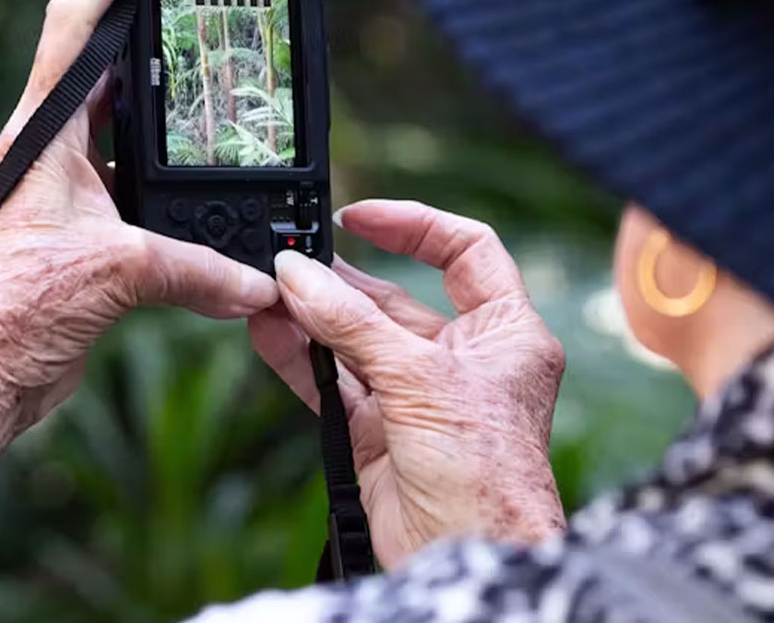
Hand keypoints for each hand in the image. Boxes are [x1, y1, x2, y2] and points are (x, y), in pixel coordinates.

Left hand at [0, 0, 277, 430]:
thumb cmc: (14, 309)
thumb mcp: (121, 273)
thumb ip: (199, 270)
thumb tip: (258, 282)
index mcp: (43, 133)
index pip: (76, 22)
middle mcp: (48, 148)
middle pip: (98, 56)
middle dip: (141, 16)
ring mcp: (62, 185)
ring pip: (116, 115)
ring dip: (154, 91)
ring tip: (202, 61)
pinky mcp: (80, 225)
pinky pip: (130, 173)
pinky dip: (164, 163)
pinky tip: (197, 164)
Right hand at [249, 200, 566, 567]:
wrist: (466, 557)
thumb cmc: (486, 476)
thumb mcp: (420, 379)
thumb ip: (352, 324)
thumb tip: (299, 275)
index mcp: (505, 333)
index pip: (466, 251)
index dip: (415, 226)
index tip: (362, 216)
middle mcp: (463, 359)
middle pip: (396, 298)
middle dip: (342, 279)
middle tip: (292, 258)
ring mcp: (418, 396)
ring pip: (356, 340)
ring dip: (312, 316)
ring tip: (268, 289)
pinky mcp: (379, 432)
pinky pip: (332, 382)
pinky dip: (300, 358)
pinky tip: (268, 331)